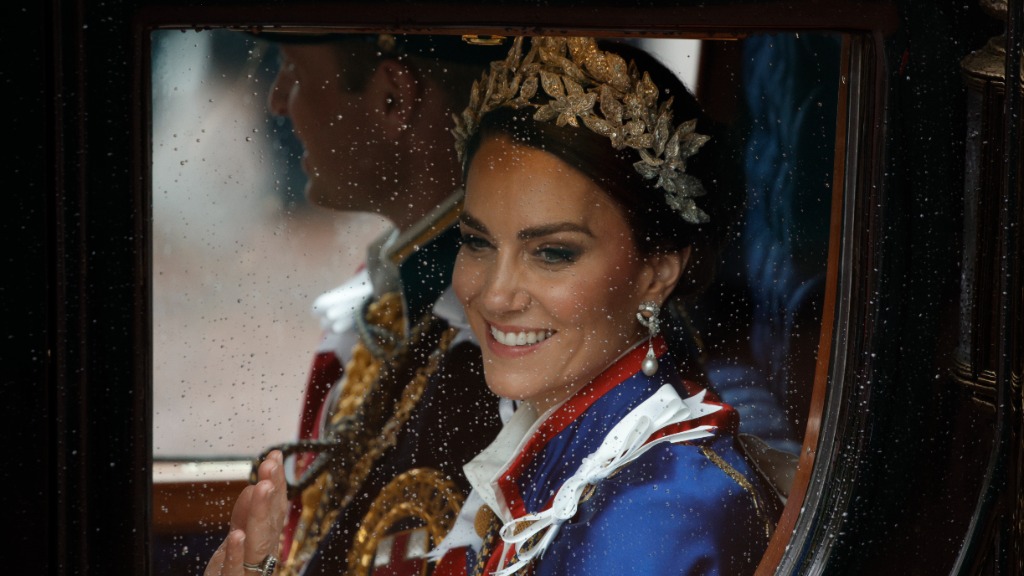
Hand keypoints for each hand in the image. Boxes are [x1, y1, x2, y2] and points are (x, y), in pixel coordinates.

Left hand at [204, 450, 288, 575]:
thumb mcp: (236, 541)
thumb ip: (245, 516)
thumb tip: (254, 485)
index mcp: (265, 541)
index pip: (274, 508)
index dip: (277, 482)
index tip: (275, 456)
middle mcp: (264, 555)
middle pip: (271, 522)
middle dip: (272, 492)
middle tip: (271, 465)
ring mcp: (251, 572)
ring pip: (258, 542)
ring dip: (261, 514)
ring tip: (260, 488)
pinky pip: (235, 571)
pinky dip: (236, 554)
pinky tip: (237, 536)